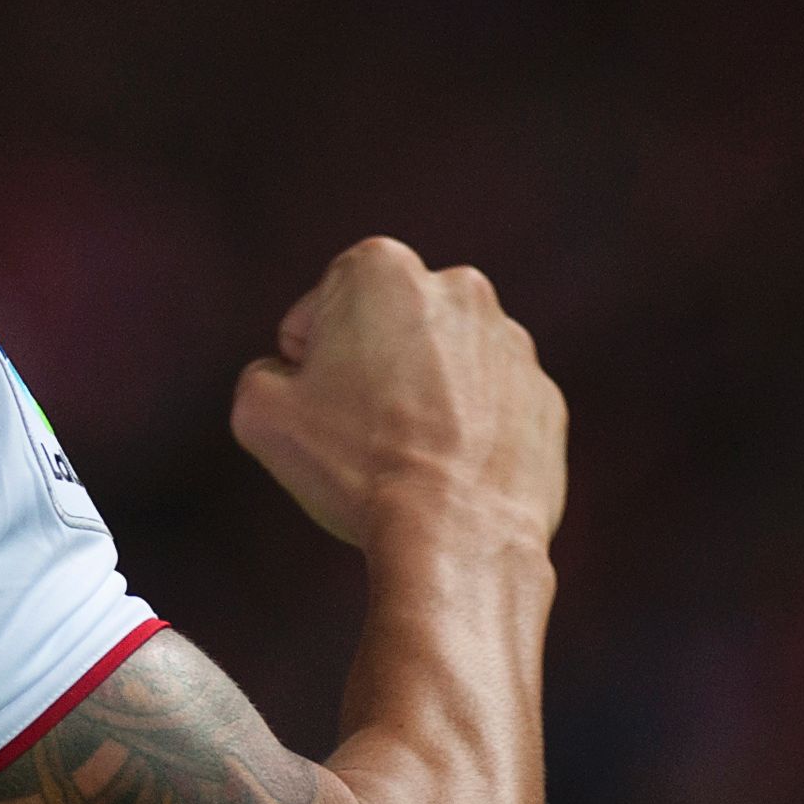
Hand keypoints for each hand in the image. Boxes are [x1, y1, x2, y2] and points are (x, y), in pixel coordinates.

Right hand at [230, 238, 565, 555]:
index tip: (318, 405)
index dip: (304, 364)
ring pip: (441, 364)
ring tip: (402, 458)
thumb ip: (263, 371)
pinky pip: (489, 406)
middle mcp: (457, 288)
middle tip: (355, 431)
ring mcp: (512, 344)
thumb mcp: (258, 411)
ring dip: (420, 397)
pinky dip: (466, 430)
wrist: (456, 535)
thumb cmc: (354, 464)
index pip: (316, 311)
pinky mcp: (545, 396)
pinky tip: (445, 474)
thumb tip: (289, 377)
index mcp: (380, 268)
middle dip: (368, 367)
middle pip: (386, 329)